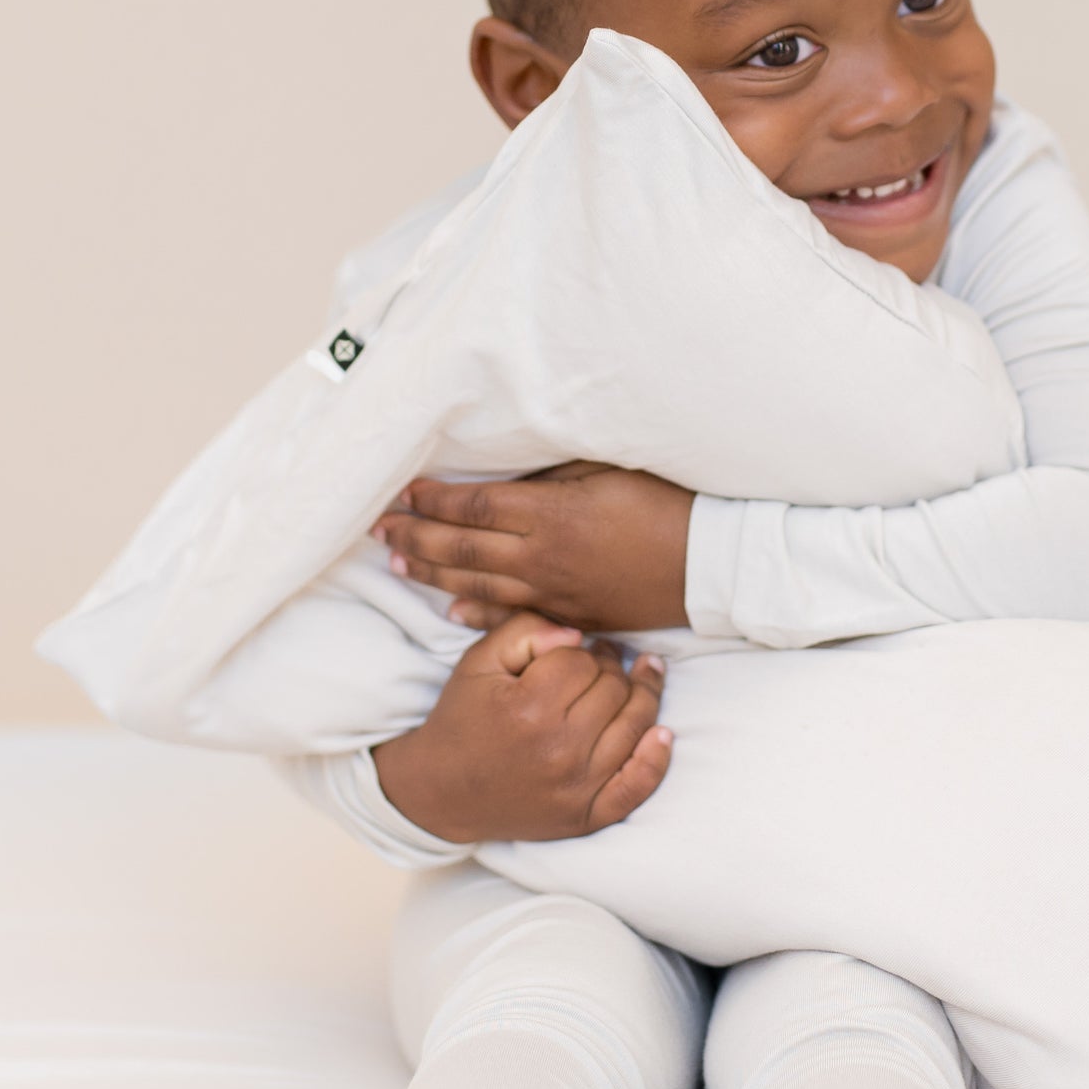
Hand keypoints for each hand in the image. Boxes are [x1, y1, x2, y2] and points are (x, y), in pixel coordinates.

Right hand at [370, 611, 672, 843]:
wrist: (440, 792)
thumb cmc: (463, 719)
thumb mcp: (478, 662)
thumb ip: (526, 632)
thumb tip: (579, 635)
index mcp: (528, 707)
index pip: (583, 661)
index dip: (583, 650)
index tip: (578, 651)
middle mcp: (558, 749)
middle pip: (614, 690)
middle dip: (612, 670)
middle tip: (605, 663)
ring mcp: (577, 786)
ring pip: (635, 725)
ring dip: (643, 697)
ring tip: (644, 677)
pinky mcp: (587, 816)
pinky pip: (638, 785)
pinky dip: (656, 758)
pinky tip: (663, 733)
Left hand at [372, 460, 693, 633]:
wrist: (709, 564)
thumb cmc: (664, 505)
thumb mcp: (608, 471)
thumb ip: (553, 474)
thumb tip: (508, 474)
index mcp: (550, 514)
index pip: (473, 506)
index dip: (434, 499)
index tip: (404, 490)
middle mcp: (542, 557)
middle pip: (462, 547)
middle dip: (417, 534)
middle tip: (380, 527)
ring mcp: (554, 592)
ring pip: (478, 584)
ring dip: (434, 572)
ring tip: (401, 562)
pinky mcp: (572, 615)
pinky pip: (512, 617)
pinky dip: (476, 613)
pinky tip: (452, 610)